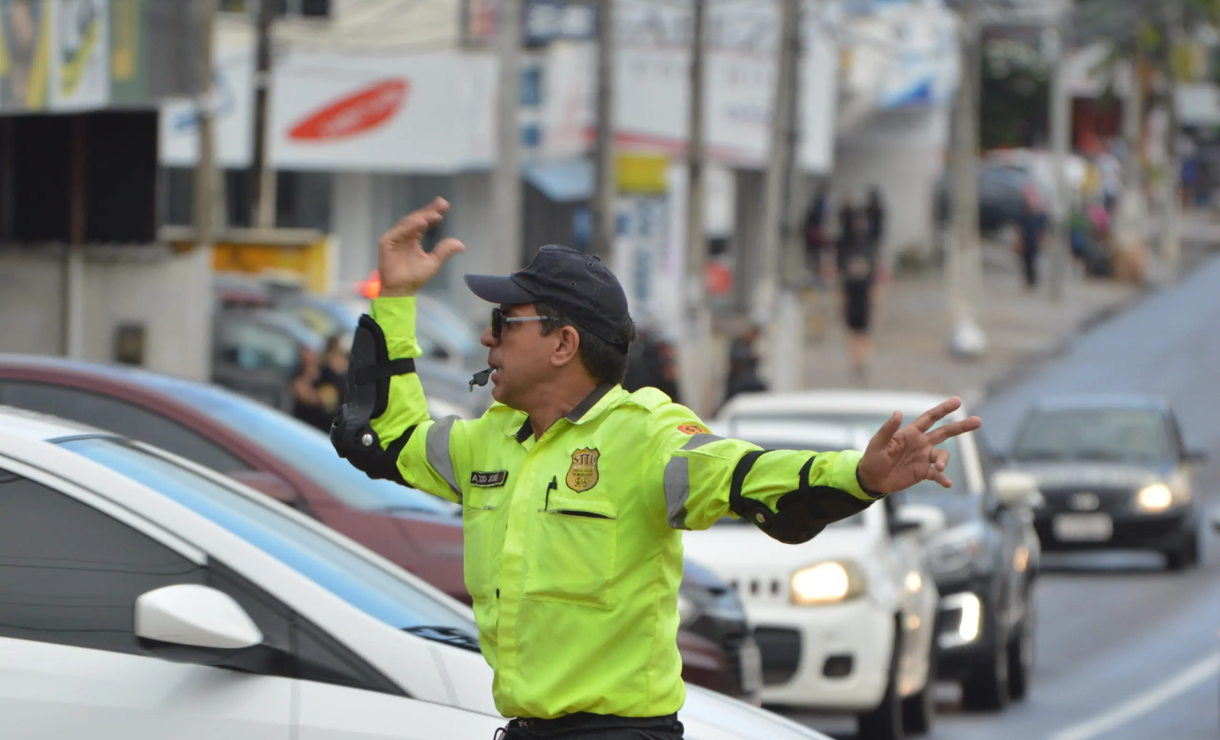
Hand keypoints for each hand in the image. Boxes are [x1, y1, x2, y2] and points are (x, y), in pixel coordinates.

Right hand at [378, 197, 465, 296]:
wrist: (401, 290)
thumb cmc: (415, 277)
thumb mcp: (433, 263)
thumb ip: (444, 251)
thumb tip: (461, 244)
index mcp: (414, 238)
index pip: (424, 222)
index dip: (433, 213)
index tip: (445, 206)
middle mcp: (404, 235)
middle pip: (417, 219)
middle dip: (429, 211)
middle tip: (441, 203)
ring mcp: (395, 237)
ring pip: (408, 223)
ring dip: (421, 217)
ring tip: (434, 213)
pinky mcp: (387, 242)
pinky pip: (399, 231)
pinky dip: (409, 226)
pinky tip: (420, 223)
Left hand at [856, 397, 981, 494]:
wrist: (872, 479)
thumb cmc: (873, 458)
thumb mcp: (877, 443)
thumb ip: (888, 429)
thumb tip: (897, 412)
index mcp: (911, 433)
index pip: (930, 418)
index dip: (943, 409)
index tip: (957, 401)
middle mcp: (921, 443)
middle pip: (944, 432)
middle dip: (960, 426)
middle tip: (977, 421)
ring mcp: (924, 458)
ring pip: (942, 456)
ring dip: (943, 461)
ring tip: (940, 468)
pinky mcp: (923, 473)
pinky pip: (937, 475)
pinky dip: (943, 479)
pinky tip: (947, 483)